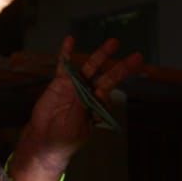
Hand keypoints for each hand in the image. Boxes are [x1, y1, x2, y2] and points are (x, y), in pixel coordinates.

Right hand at [20, 36, 142, 166]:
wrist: (44, 140)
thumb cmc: (64, 139)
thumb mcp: (78, 127)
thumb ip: (85, 110)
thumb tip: (94, 95)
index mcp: (97, 105)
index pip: (112, 90)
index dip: (122, 80)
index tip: (135, 70)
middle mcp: (89, 93)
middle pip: (107, 77)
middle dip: (121, 67)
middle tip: (136, 58)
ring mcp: (75, 87)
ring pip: (89, 68)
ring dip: (100, 55)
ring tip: (113, 43)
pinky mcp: (60, 83)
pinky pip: (64, 66)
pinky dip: (66, 53)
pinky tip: (70, 40)